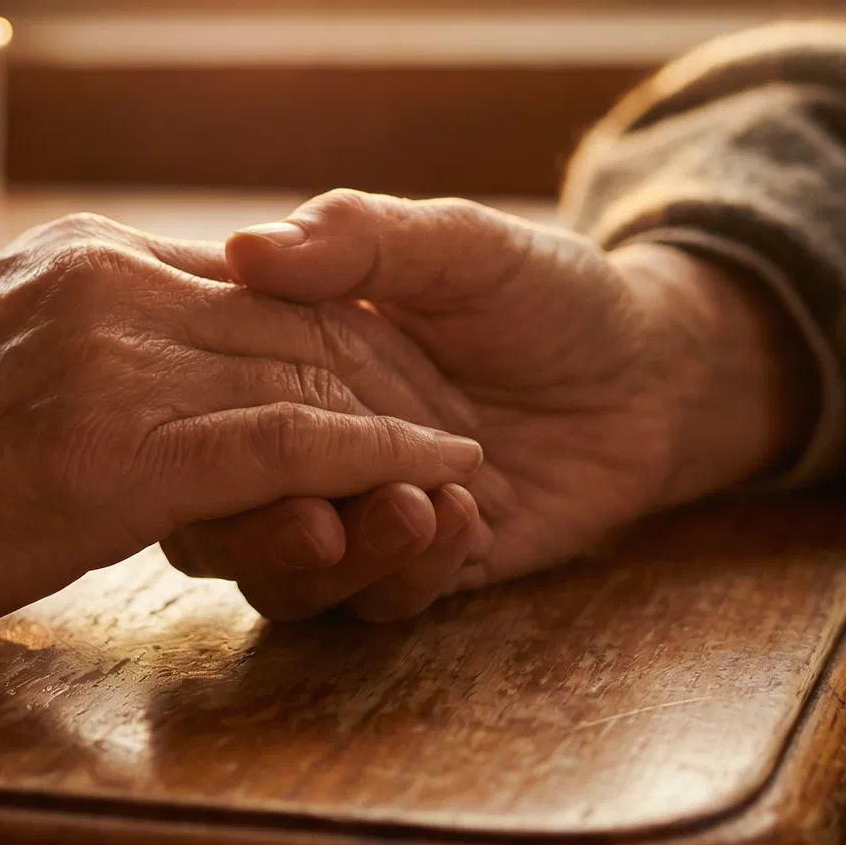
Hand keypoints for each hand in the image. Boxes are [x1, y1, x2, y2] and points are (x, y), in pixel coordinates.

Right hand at [0, 212, 484, 668]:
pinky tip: (440, 472)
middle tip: (468, 421)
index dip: (328, 340)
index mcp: (68, 259)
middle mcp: (99, 282)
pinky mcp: (110, 450)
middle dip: (387, 375)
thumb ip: (54, 360)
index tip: (394, 386)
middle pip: (292, 321)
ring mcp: (106, 357)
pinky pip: (284, 437)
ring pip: (301, 371)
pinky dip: (377, 452)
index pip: (241, 286)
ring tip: (475, 456)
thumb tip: (102, 395)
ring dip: (400, 419)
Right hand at [161, 191, 816, 621]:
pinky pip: (383, 604)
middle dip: (255, 529)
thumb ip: (356, 240)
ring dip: (345, 557)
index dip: (194, 426)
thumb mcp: (456, 245)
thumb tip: (244, 245)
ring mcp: (361, 517)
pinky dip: (414, 571)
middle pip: (217, 521)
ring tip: (416, 504)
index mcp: (280, 366)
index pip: (193, 412)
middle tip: (317, 512)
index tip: (235, 422)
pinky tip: (468, 517)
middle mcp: (304, 451)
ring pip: (292, 582)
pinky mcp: (424, 569)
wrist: (652, 373)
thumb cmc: (544, 292)